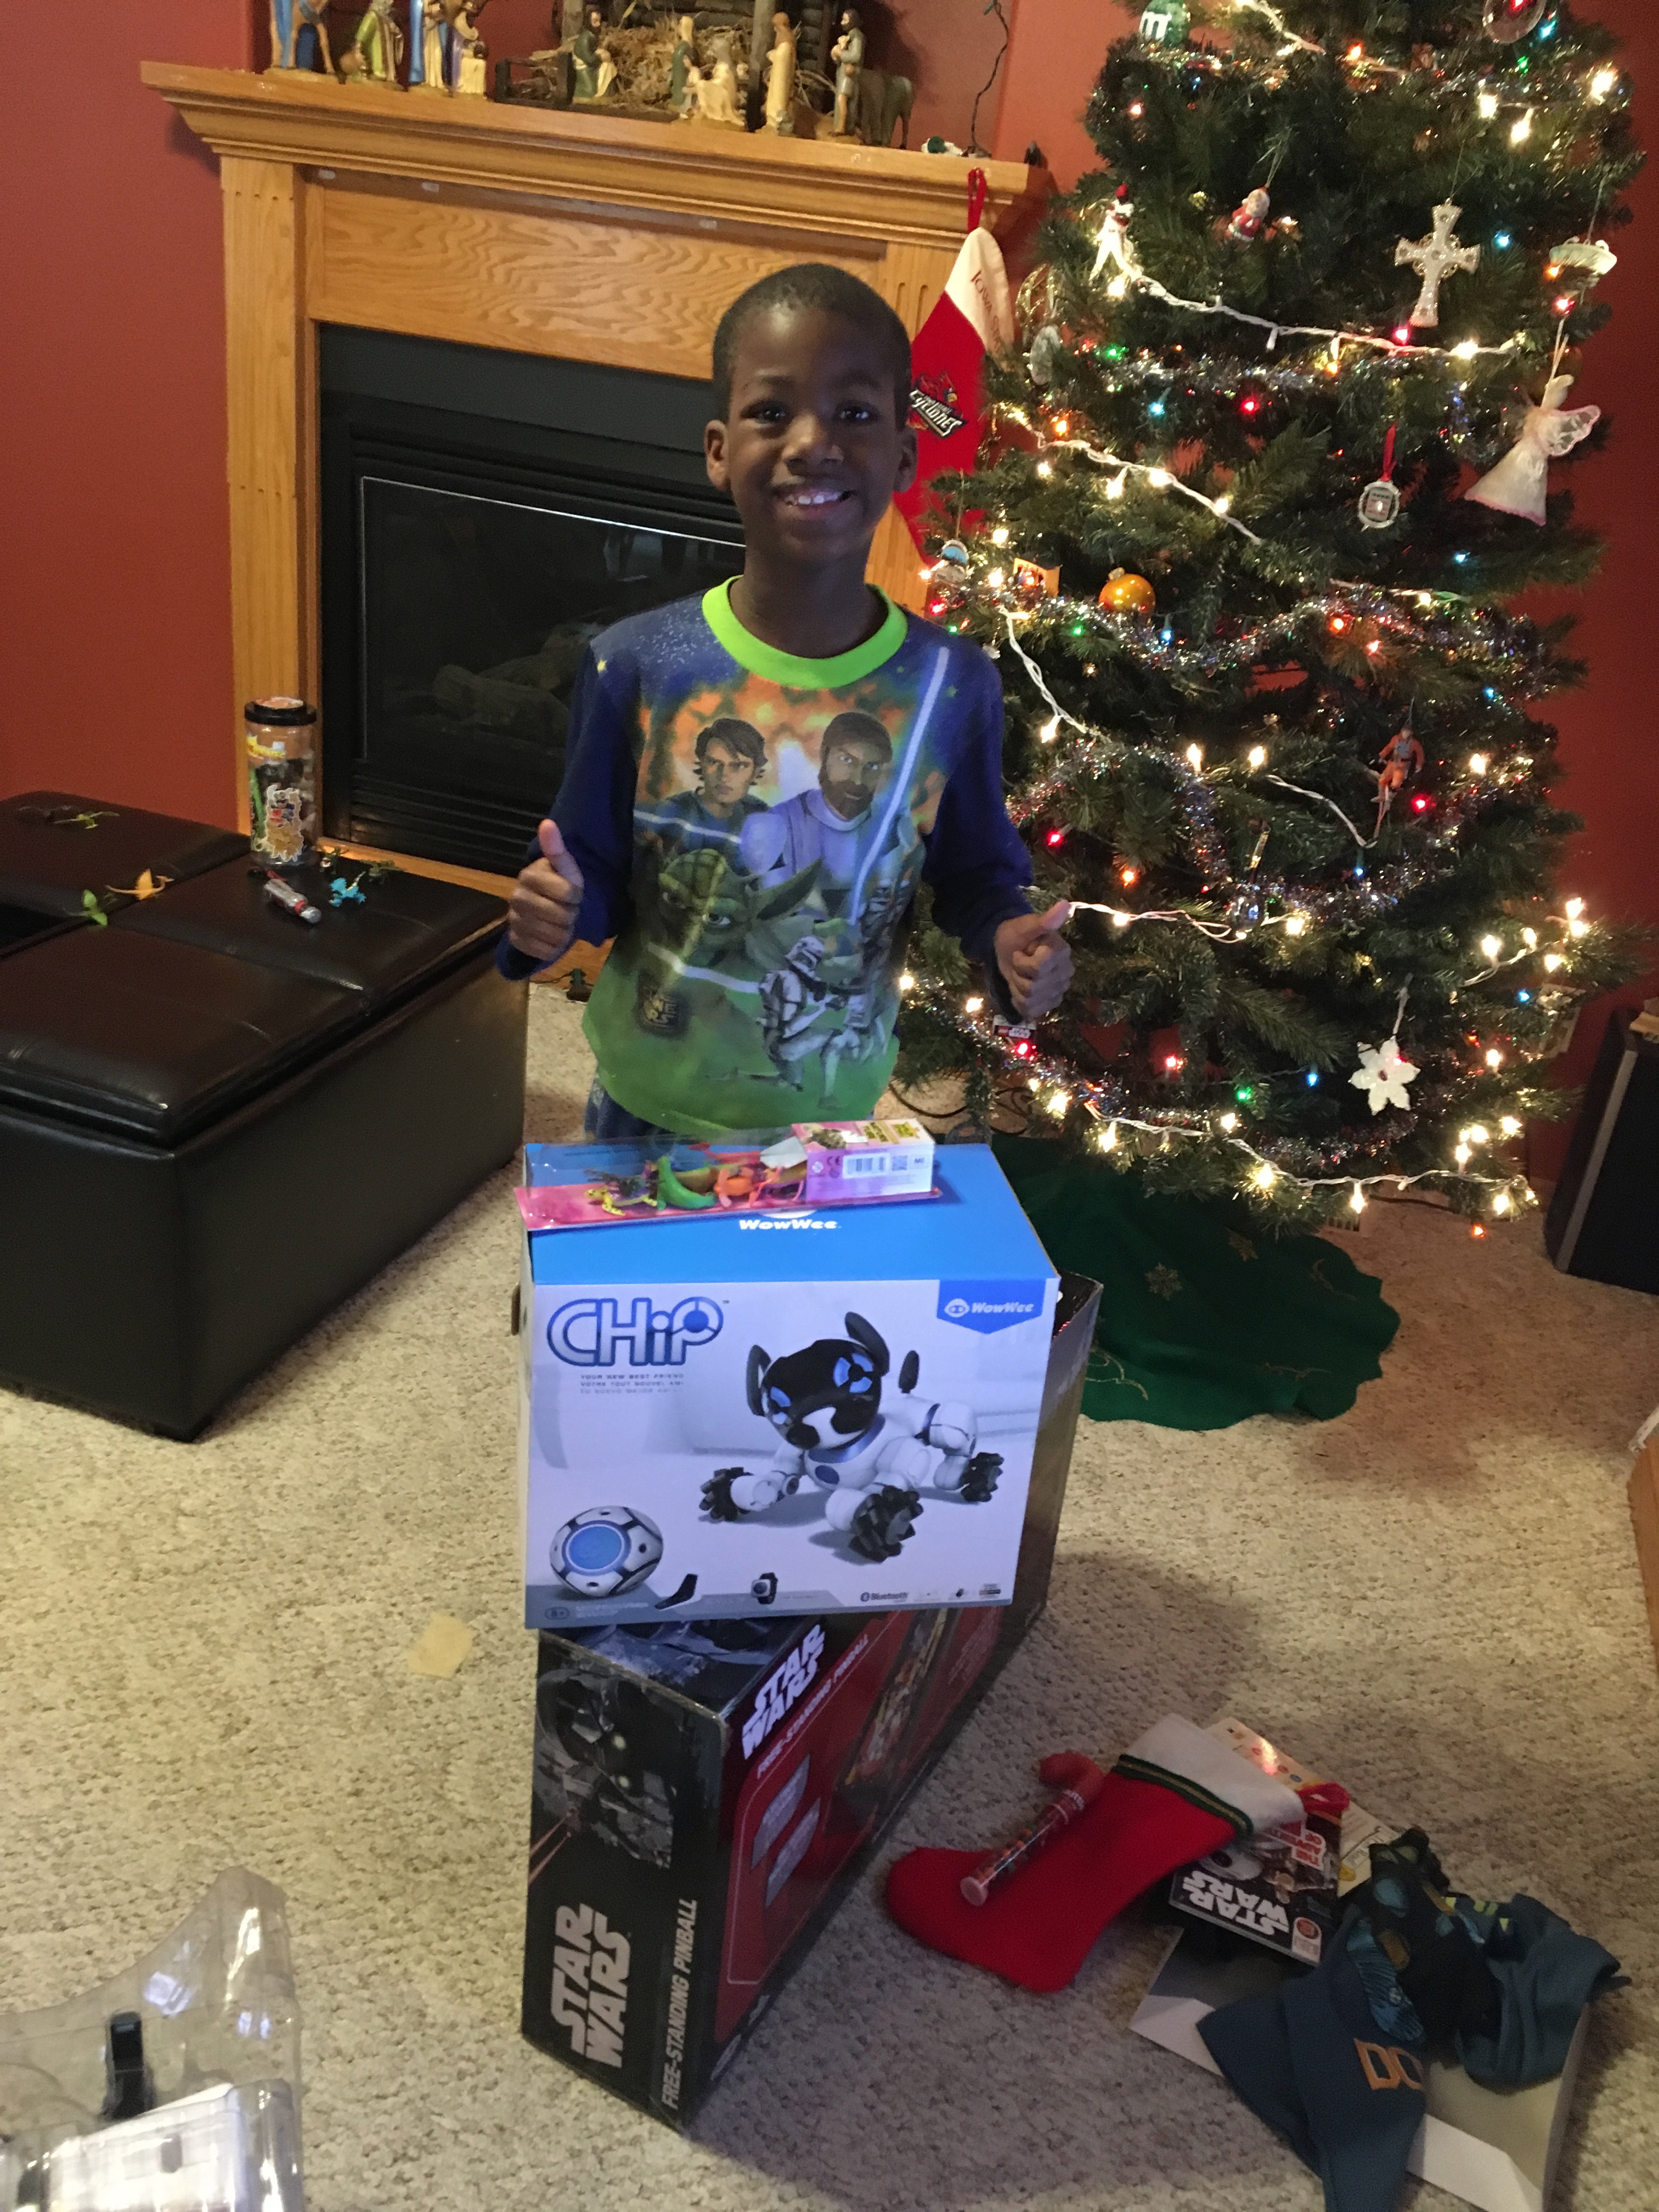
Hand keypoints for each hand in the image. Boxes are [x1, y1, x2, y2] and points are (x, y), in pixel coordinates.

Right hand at [507, 819, 583, 964]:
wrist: (545, 911)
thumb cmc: (558, 886)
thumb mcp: (564, 867)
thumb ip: (556, 849)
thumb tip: (547, 822)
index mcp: (529, 876)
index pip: (567, 892)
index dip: (577, 896)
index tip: (574, 894)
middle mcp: (516, 897)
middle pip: (560, 916)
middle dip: (571, 915)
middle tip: (569, 911)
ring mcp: (514, 920)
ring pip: (553, 935)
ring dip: (565, 933)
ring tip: (562, 925)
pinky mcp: (516, 940)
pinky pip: (543, 951)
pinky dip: (554, 948)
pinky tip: (553, 938)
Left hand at [994, 900, 1072, 1020]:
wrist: (1008, 948)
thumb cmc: (1017, 934)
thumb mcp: (1026, 925)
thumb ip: (1045, 920)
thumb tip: (1065, 904)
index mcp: (1062, 952)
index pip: (1039, 968)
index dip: (1022, 962)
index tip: (1021, 951)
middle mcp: (1065, 973)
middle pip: (1034, 987)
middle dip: (1018, 975)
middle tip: (1018, 962)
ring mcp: (1058, 991)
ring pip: (1031, 1000)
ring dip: (1017, 987)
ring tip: (1019, 974)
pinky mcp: (1049, 1004)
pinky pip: (1031, 1011)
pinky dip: (1019, 1002)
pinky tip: (1019, 990)